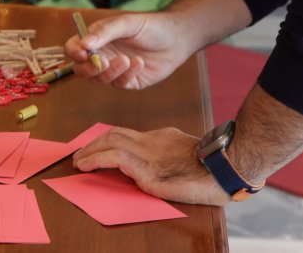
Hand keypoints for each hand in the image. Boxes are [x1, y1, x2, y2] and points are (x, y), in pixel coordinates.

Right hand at [63, 11, 192, 88]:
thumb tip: (84, 44)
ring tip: (128, 59)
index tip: (83, 53)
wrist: (177, 39)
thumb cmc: (151, 26)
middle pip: (82, 69)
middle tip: (104, 62)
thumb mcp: (127, 23)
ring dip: (111, 72)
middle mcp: (103, 55)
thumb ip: (105, 32)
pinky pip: (120, 84)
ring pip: (99, 80)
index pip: (74, 48)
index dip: (74, 52)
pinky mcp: (129, 81)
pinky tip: (140, 63)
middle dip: (90, 68)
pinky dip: (128, 75)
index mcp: (97, 38)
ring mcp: (115, 70)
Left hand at [72, 126, 229, 205]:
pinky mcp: (145, 169)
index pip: (129, 134)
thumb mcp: (189, 156)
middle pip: (115, 133)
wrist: (224, 168)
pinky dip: (95, 159)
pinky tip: (85, 166)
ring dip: (89, 150)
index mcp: (163, 138)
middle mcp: (152, 141)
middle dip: (94, 142)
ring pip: (110, 141)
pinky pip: (113, 157)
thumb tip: (160, 167)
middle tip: (80, 153)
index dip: (109, 140)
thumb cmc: (214, 169)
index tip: (98, 147)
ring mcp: (148, 153)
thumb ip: (172, 156)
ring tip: (77, 161)